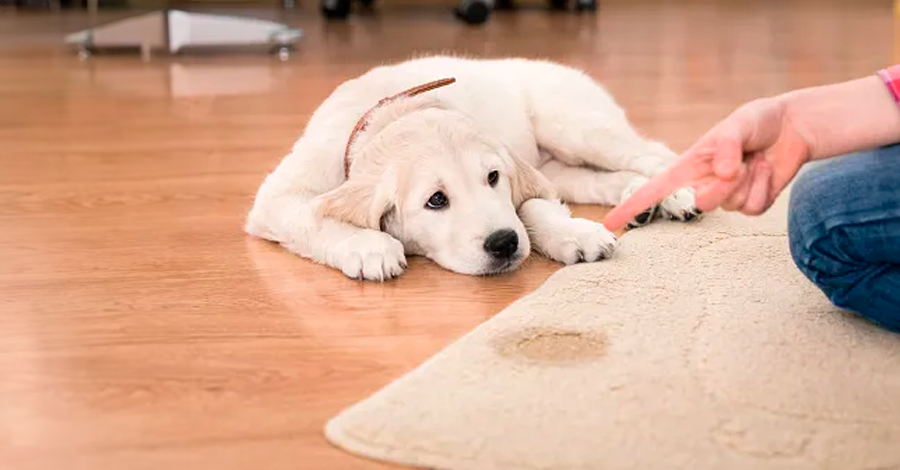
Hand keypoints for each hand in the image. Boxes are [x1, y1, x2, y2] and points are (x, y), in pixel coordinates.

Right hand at [604, 97, 811, 231]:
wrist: (793, 128)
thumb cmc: (758, 121)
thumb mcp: (739, 123)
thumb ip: (726, 146)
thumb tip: (721, 173)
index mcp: (689, 165)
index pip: (653, 190)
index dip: (631, 206)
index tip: (611, 223)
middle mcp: (703, 183)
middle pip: (700, 203)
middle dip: (722, 186)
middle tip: (740, 164)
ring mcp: (727, 197)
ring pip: (730, 206)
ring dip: (748, 181)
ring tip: (756, 160)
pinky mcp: (750, 204)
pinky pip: (753, 208)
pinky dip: (764, 187)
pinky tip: (767, 170)